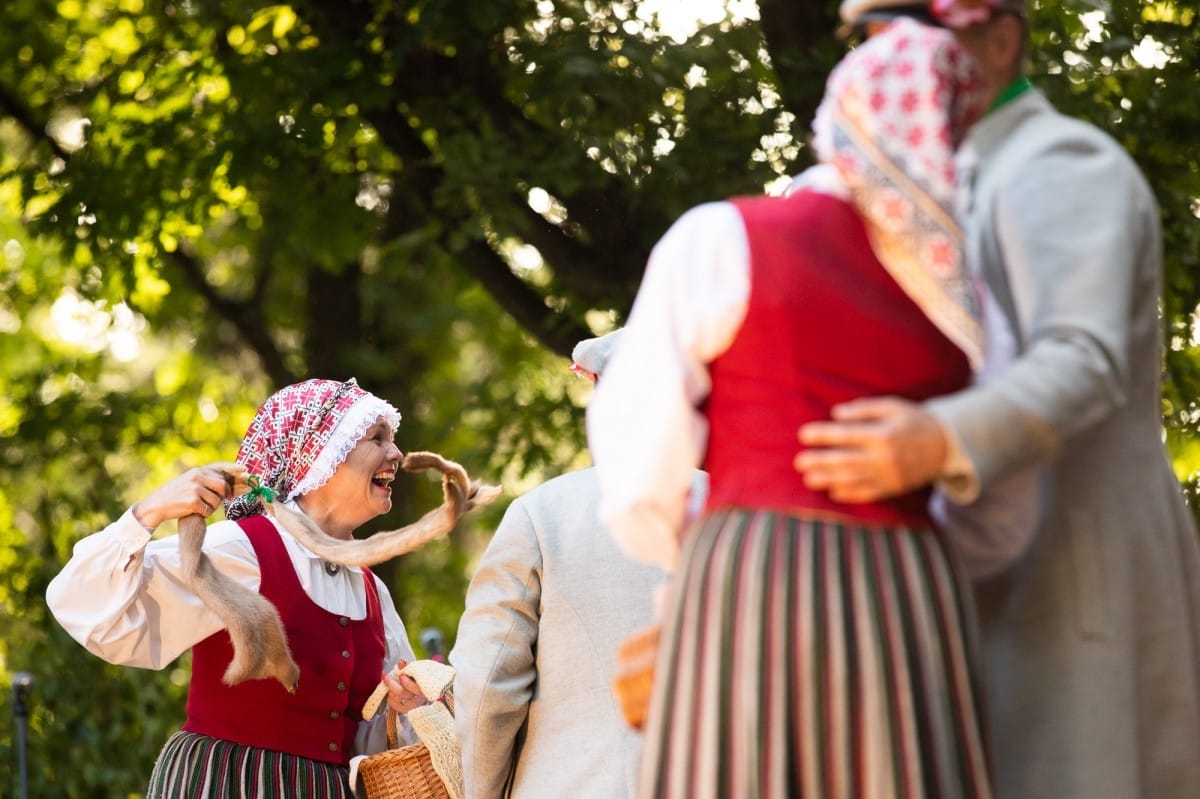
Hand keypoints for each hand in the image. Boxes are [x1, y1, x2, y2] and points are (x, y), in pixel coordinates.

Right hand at [132, 463, 243, 529]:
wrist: (156, 505)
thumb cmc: (174, 495)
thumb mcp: (189, 481)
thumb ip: (205, 480)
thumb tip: (226, 484)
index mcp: (197, 471)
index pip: (221, 469)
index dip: (235, 472)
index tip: (246, 472)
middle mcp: (197, 477)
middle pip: (223, 486)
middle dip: (223, 496)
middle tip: (218, 501)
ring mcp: (195, 489)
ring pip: (217, 500)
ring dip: (211, 507)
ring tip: (199, 507)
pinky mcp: (193, 501)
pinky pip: (208, 510)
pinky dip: (204, 514)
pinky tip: (194, 512)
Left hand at [384, 660, 428, 714]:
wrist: (426, 690)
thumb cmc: (421, 679)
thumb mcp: (417, 671)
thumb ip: (409, 667)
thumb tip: (401, 661)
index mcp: (425, 688)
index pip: (415, 687)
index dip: (407, 682)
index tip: (400, 675)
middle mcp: (420, 698)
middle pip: (403, 692)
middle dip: (392, 684)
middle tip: (386, 677)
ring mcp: (414, 705)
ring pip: (399, 699)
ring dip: (391, 691)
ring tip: (388, 685)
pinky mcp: (408, 710)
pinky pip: (397, 707)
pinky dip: (391, 701)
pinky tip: (390, 696)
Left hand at [794, 397, 946, 502]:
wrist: (946, 446)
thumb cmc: (914, 421)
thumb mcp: (893, 406)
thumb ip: (864, 409)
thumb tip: (836, 414)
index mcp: (883, 435)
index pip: (846, 435)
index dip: (822, 435)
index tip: (803, 435)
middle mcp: (884, 458)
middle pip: (845, 461)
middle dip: (820, 462)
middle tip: (799, 462)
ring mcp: (888, 476)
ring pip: (853, 480)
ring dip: (828, 480)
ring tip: (808, 479)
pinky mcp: (893, 488)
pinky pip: (868, 494)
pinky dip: (849, 494)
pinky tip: (832, 491)